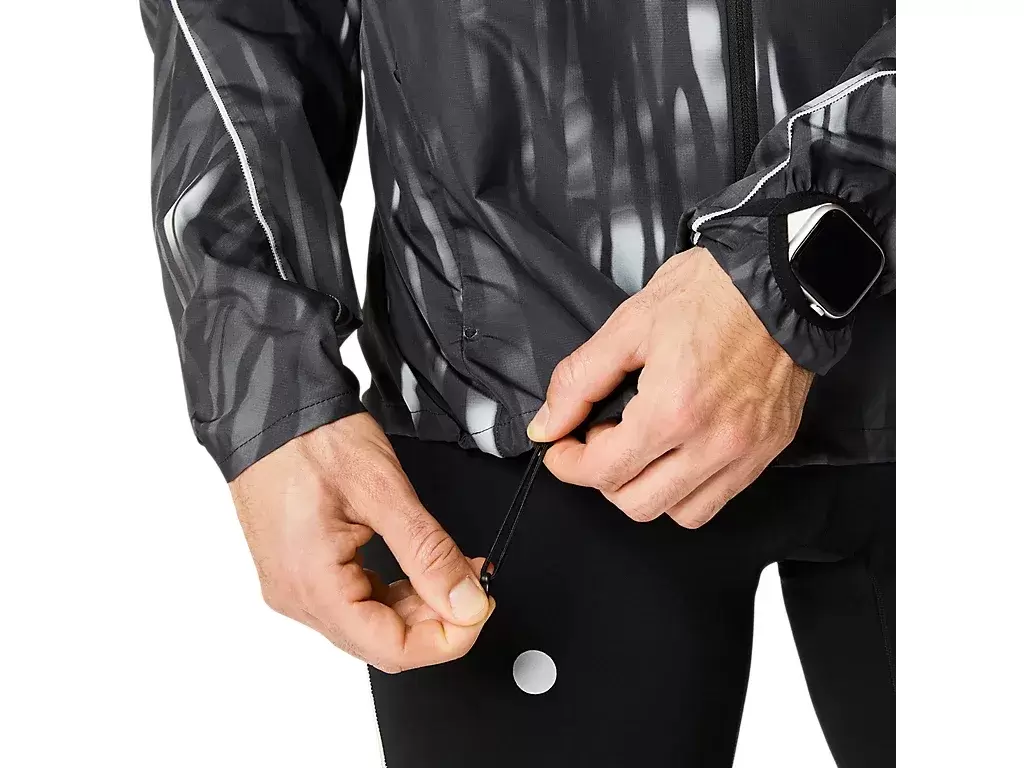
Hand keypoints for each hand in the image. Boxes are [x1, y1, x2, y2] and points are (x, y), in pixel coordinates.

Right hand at [229, 413, 493, 672]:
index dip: (447, 638)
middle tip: (474, 582)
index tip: (479, 607)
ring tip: (452, 568)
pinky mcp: (301, 570)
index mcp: (312, 585)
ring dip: (418, 604)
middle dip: (438, 619)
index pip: (392, 649)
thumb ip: (429, 554)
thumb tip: (466, 602)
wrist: (271, 408)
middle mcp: (297, 596)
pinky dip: (393, 590)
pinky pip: (354, 600)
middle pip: (382, 641)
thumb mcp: (384, 492)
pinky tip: (418, 567)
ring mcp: (295, 585)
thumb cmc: (312, 439)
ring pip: (371, 623)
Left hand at [528, 246, 812, 527]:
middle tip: (601, 438)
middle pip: (637, 504)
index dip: (567, 463)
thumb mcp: (629, 324)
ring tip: (643, 446)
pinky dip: (688, 488)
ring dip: (648, 489)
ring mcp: (746, 452)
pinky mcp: (769, 450)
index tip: (560, 446)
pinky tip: (677, 450)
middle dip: (604, 477)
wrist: (784, 279)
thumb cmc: (712, 292)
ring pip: (680, 513)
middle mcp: (714, 443)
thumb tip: (547, 426)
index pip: (603, 471)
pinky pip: (719, 498)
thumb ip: (580, 381)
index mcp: (673, 410)